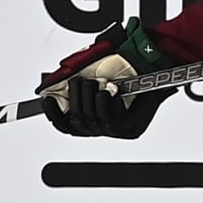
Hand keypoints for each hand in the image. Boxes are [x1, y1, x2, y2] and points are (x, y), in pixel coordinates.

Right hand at [36, 17, 170, 137]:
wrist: (156, 71)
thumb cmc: (126, 72)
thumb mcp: (95, 72)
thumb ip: (73, 76)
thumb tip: (47, 81)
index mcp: (92, 118)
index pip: (65, 125)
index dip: (54, 115)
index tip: (46, 100)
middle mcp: (102, 127)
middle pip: (78, 120)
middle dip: (76, 98)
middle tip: (80, 81)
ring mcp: (116, 130)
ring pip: (92, 119)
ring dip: (91, 98)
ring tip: (95, 83)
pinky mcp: (130, 129)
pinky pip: (111, 118)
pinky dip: (107, 102)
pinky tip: (110, 91)